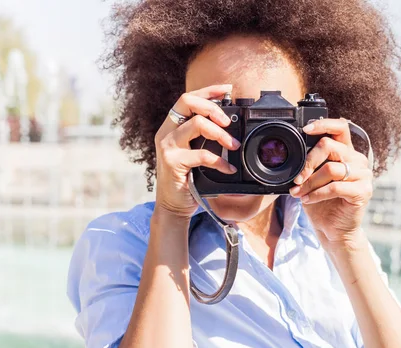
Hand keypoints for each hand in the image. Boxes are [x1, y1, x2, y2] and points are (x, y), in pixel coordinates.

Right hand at [153, 84, 240, 221]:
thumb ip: (204, 138)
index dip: (208, 91)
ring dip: (220, 133)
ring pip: (196, 124)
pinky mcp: (173, 162)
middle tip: (228, 122)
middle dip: (212, 107)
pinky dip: (220, 161)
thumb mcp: (194, 152)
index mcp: (171, 126)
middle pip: (187, 102)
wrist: (173, 205)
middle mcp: (166, 132)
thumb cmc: (187, 179)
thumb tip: (230, 125)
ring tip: (234, 145)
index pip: (187, 98)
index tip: (226, 89)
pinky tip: (228, 168)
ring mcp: (167, 146)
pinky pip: (202, 154)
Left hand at [289, 118, 372, 245]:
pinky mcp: (363, 191)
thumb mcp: (312, 179)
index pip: (340, 127)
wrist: (332, 229)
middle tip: (296, 178)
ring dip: (310, 182)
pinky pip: (336, 187)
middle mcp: (357, 160)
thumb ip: (310, 163)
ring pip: (331, 168)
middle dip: (308, 162)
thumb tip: (293, 153)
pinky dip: (317, 194)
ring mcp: (363, 175)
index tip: (304, 130)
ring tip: (298, 192)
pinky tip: (307, 199)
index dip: (323, 124)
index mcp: (346, 152)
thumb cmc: (321, 203)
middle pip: (330, 146)